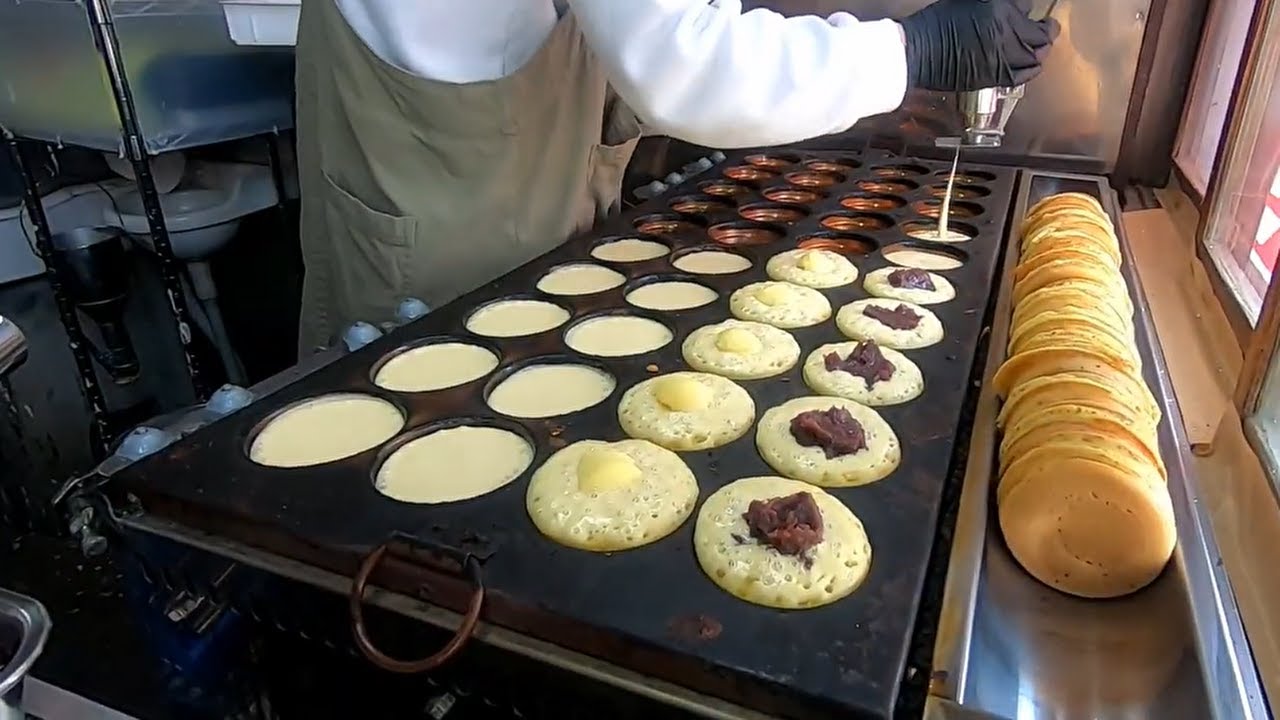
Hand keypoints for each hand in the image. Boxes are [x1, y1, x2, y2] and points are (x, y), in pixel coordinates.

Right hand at [899, 0, 1060, 91]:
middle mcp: (1007, 36)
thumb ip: (994, 5)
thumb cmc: (936, 23)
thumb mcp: (967, 3)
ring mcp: (1002, 59)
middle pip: (1040, 35)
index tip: (1029, 12)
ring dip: (1042, 51)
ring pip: (1036, 57)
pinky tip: (1032, 65)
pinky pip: (1022, 75)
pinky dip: (1031, 69)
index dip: (1029, 11)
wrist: (918, 52)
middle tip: (1048, 28)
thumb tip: (1014, 9)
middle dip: (1047, 31)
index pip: (1027, 9)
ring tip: (1042, 47)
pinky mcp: (993, 77)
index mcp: (1000, 12)